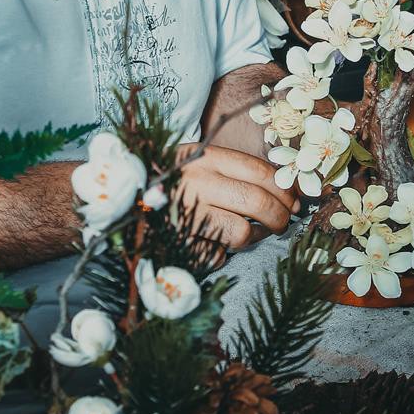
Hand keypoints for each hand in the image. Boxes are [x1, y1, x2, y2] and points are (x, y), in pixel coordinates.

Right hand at [174, 142, 299, 250]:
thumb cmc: (169, 181)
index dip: (286, 190)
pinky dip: (220, 254)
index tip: (294, 202)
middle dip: (280, 218)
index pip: (262, 172)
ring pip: (243, 234)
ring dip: (253, 238)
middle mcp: (196, 183)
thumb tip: (287, 191)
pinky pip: (217, 255)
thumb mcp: (199, 162)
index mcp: (205, 158)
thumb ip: (235, 171)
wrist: (119, 198)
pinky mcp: (178, 243)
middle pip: (258, 203)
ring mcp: (187, 214)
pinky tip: (210, 242)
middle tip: (281, 224)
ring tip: (248, 234)